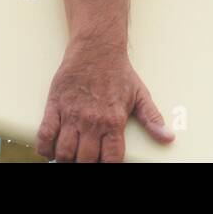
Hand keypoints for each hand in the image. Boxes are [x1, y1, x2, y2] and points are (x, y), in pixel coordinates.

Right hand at [34, 37, 174, 162]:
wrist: (97, 48)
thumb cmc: (119, 71)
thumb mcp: (140, 94)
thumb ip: (152, 119)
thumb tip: (168, 138)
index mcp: (113, 121)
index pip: (110, 159)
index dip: (107, 165)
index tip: (105, 163)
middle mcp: (92, 121)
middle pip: (85, 159)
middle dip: (86, 164)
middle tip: (87, 159)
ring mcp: (71, 115)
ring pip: (64, 151)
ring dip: (66, 159)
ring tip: (70, 158)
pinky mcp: (54, 106)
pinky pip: (45, 135)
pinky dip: (45, 148)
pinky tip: (50, 151)